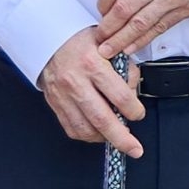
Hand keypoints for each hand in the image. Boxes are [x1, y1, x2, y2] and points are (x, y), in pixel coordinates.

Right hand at [37, 25, 146, 153]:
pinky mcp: (55, 104)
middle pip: (102, 119)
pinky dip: (87, 135)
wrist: (49, 39)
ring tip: (116, 138)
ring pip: (85, 129)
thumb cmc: (81, 40)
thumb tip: (134, 91)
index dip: (134, 110)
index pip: (119, 96)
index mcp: (93, 64)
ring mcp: (63, 96)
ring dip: (104, 138)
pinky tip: (98, 133)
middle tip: (135, 149)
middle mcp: (76, 82)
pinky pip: (72, 128)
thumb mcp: (108, 44)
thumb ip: (124, 67)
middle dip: (122, 139)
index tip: (139, 114)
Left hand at [94, 0, 188, 60]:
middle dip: (107, 29)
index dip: (101, 3)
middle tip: (98, 38)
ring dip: (121, 40)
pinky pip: (160, 28)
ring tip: (110, 49)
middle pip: (123, 11)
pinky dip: (144, 40)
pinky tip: (133, 46)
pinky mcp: (186, 9)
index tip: (100, 10)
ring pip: (140, 25)